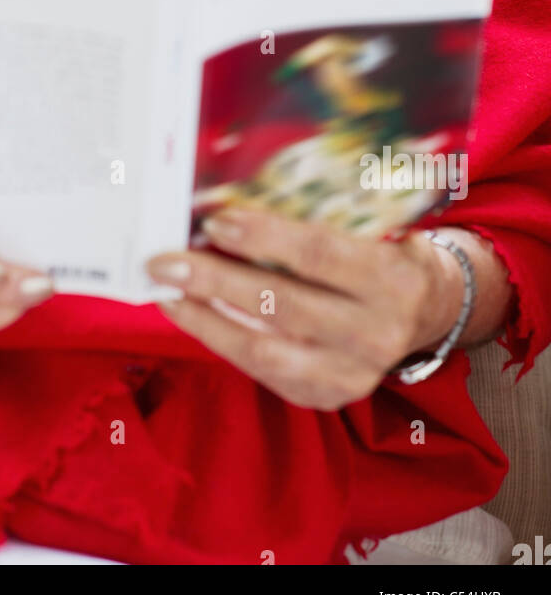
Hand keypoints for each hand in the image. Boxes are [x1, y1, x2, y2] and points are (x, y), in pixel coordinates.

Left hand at [145, 206, 464, 409]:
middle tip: (165, 262)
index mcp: (393, 280)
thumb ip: (324, 213)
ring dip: (206, 319)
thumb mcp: (378, 225)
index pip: (318, 255)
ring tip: (167, 293)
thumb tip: (236, 197)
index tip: (214, 222)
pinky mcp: (328, 396)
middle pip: (283, 306)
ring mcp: (353, 374)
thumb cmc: (388, 252)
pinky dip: (223, 341)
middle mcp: (376, 334)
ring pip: (265, 349)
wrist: (429, 312)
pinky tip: (194, 316)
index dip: (264, 237)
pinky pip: (263, 371)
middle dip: (216, 281)